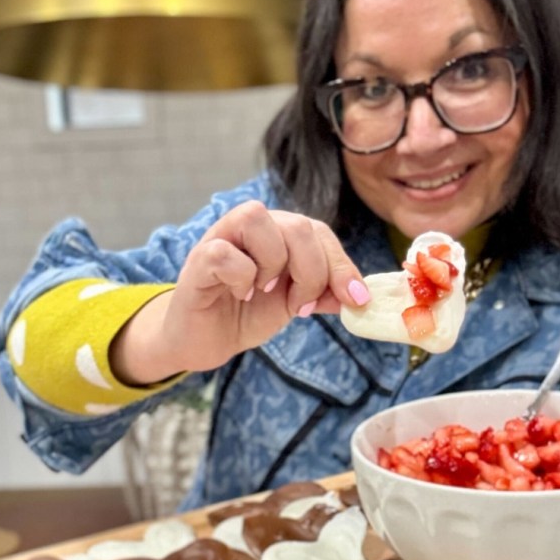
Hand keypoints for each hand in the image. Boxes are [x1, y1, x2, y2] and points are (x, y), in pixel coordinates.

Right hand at [110, 201, 369, 383]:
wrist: (205, 340)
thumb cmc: (247, 314)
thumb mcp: (295, 304)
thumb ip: (325, 293)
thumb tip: (361, 295)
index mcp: (279, 233)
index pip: (319, 232)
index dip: (341, 265)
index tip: (355, 300)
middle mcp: (252, 227)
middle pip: (297, 224)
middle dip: (311, 271)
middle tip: (300, 304)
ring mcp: (222, 237)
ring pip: (257, 219)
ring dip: (273, 264)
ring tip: (265, 292)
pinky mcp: (198, 258)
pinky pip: (224, 252)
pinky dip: (241, 277)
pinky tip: (240, 294)